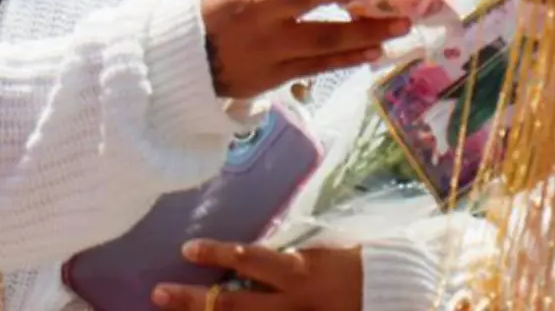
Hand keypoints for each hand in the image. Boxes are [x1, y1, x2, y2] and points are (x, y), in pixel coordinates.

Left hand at [154, 242, 360, 310]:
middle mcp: (293, 303)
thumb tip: (256, 255)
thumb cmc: (364, 269)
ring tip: (173, 310)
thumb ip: (294, 256)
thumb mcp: (328, 253)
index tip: (187, 249)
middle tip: (159, 293)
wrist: (395, 299)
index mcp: (302, 271)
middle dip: (192, 300)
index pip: (250, 260)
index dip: (216, 255)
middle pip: (232, 304)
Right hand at [199, 0, 408, 98]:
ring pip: (326, 53)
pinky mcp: (275, 80)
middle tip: (403, 15)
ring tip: (397, 33)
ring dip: (364, 42)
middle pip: (324, 29)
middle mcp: (269, 33)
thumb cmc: (221, 3)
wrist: (186, 53)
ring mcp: (273, 60)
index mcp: (260, 0)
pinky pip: (318, 69)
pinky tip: (372, 53)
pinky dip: (346, 60)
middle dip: (366, 22)